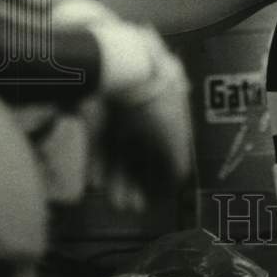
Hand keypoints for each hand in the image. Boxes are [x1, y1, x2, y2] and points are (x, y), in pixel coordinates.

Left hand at [85, 26, 193, 209]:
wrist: (127, 70)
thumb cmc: (158, 103)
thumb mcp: (174, 133)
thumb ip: (177, 158)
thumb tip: (181, 179)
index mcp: (166, 113)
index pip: (162, 148)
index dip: (158, 173)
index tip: (154, 198)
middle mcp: (142, 113)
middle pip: (138, 153)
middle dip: (135, 182)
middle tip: (131, 206)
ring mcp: (118, 112)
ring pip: (117, 150)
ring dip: (117, 178)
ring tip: (115, 201)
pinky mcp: (96, 113)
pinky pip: (98, 142)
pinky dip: (99, 162)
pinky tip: (97, 182)